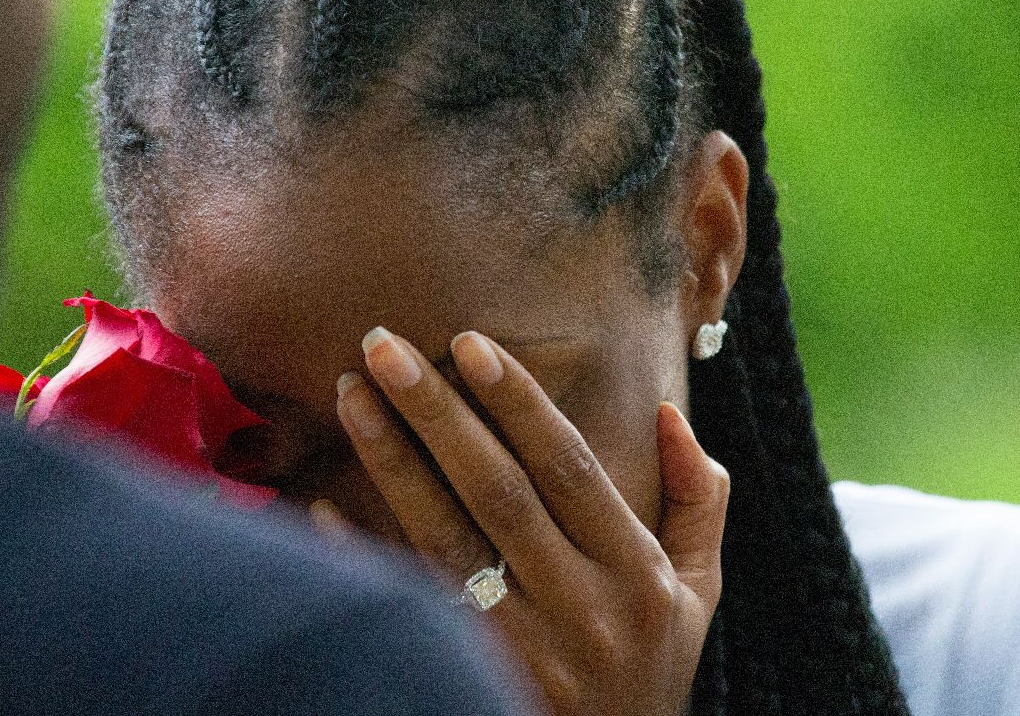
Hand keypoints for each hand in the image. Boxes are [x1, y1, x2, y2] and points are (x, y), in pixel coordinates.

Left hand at [332, 327, 728, 715]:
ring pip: (445, 540)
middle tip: (382, 345)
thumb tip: (672, 413)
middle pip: (498, 492)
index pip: (569, 469)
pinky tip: (321, 501)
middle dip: (437, 411)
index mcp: (637, 575)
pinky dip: (360, 554)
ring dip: (392, 462)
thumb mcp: (697, 593)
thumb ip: (698, 502)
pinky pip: (407, 604)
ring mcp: (522, 651)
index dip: (519, 402)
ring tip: (350, 396)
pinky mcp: (471, 676)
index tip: (469, 342)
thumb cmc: (649, 670)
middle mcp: (580, 610)